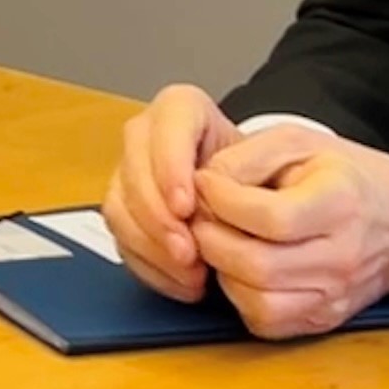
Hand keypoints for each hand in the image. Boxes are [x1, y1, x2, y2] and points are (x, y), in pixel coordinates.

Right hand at [98, 84, 239, 302]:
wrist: (253, 193)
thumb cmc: (260, 173)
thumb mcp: (268, 158)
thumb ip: (242, 173)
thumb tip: (214, 206)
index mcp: (180, 107)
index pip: (165, 124)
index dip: (170, 167)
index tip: (186, 207)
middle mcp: (147, 136)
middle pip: (134, 169)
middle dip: (157, 217)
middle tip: (187, 250)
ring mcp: (131, 174)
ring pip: (119, 207)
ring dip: (153, 246)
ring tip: (192, 272)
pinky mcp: (126, 213)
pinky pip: (122, 240)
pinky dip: (152, 266)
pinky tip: (183, 281)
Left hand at [188, 130, 388, 338]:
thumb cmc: (347, 175)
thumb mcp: (300, 141)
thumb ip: (249, 155)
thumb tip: (208, 182)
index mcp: (340, 203)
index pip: (271, 218)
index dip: (224, 202)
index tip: (206, 183)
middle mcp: (342, 256)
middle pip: (258, 266)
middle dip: (212, 240)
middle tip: (200, 217)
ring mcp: (335, 294)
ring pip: (259, 302)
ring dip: (222, 272)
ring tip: (218, 242)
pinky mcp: (324, 318)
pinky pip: (268, 322)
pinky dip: (241, 299)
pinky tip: (238, 270)